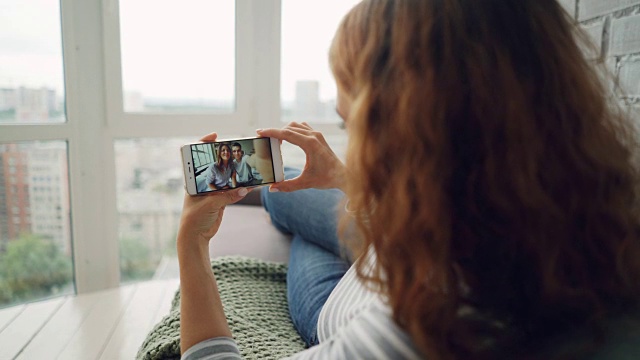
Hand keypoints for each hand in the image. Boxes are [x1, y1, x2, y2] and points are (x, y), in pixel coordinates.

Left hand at [178, 132, 249, 246]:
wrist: (196, 237)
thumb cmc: (194, 219)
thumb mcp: (209, 205)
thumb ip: (227, 197)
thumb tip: (244, 189)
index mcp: (194, 181)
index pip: (197, 157)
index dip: (204, 143)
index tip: (215, 136)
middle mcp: (203, 183)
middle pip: (215, 165)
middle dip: (226, 157)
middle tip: (237, 149)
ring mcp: (213, 191)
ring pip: (227, 178)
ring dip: (237, 173)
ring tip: (248, 165)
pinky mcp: (222, 200)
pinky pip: (234, 191)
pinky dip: (242, 188)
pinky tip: (252, 184)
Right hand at [258, 122, 345, 191]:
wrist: (343, 176)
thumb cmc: (326, 179)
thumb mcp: (305, 183)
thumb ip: (287, 186)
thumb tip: (272, 188)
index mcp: (310, 144)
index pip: (286, 133)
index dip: (271, 132)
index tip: (260, 132)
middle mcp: (313, 136)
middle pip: (288, 128)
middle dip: (275, 132)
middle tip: (264, 139)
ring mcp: (317, 135)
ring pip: (295, 126)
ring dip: (284, 130)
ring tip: (275, 141)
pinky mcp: (318, 136)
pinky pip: (302, 128)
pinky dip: (292, 130)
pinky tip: (288, 140)